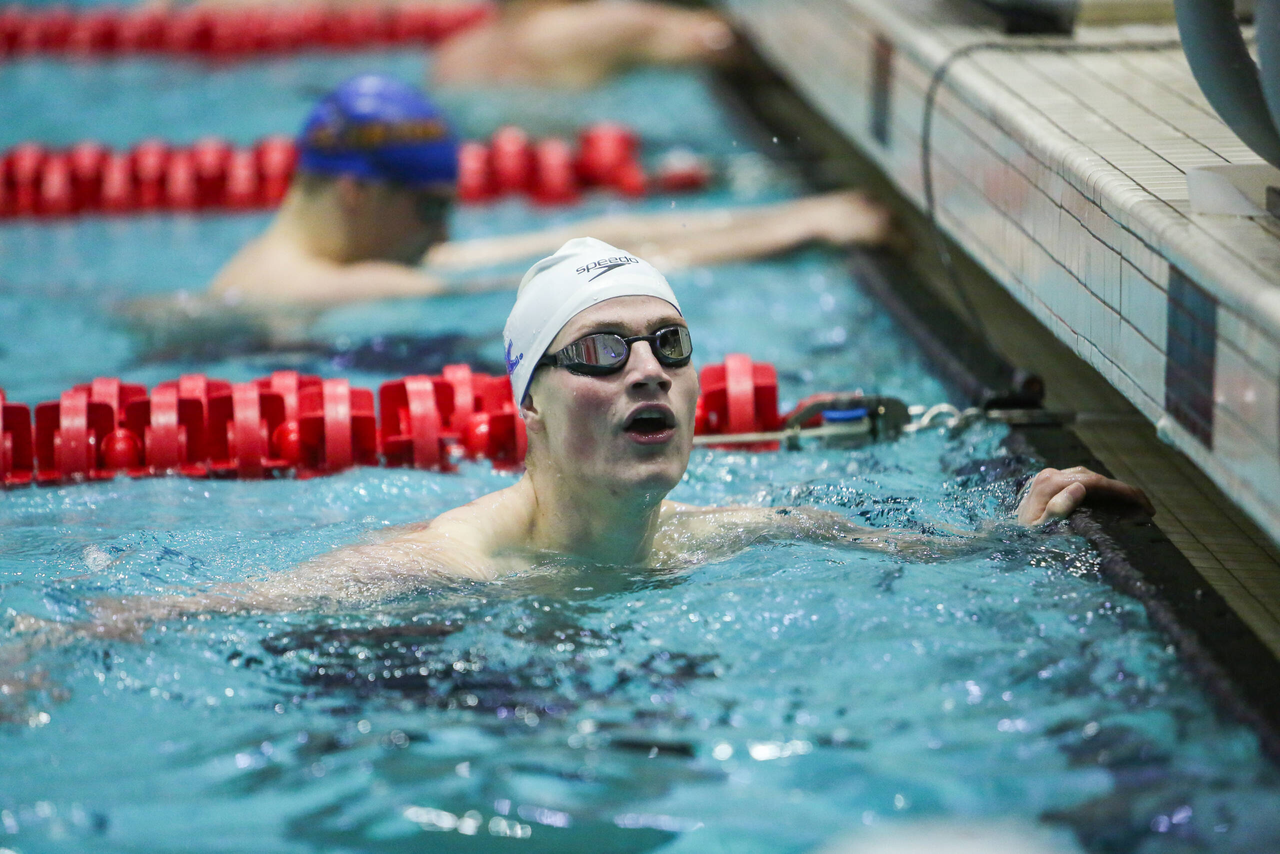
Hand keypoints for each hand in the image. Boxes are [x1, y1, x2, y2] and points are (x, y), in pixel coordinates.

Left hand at [1015, 466, 1153, 525]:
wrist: (1003, 536)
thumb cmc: (1022, 537)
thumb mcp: (1039, 530)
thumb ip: (1057, 509)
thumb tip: (1079, 487)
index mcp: (1050, 483)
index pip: (1094, 481)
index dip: (1122, 492)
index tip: (1144, 506)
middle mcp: (1051, 474)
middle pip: (1095, 478)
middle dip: (1122, 491)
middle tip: (1146, 509)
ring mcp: (1050, 477)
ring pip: (1090, 478)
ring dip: (1112, 491)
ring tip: (1135, 507)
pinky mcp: (1051, 483)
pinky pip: (1081, 482)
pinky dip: (1099, 491)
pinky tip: (1113, 503)